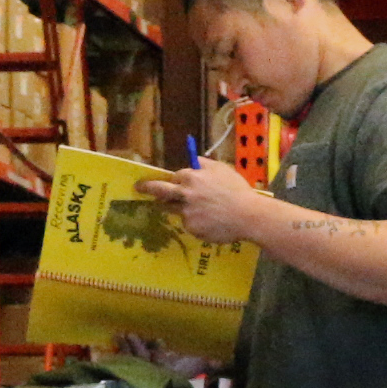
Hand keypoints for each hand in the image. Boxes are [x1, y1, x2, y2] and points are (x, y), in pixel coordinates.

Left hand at [137, 158, 270, 244]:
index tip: (169, 182)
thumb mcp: (223, 169)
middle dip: (146, 187)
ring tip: (190, 209)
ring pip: (171, 209)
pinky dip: (195, 222)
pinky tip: (210, 222)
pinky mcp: (191, 227)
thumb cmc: (237, 191)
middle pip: (159, 190)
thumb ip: (205, 164)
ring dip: (173, 207)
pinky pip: (188, 223)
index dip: (175, 180)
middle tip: (138, 187)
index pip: (174, 176)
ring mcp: (186, 212)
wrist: (248, 215)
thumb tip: (193, 160)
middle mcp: (184, 193)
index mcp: (191, 177)